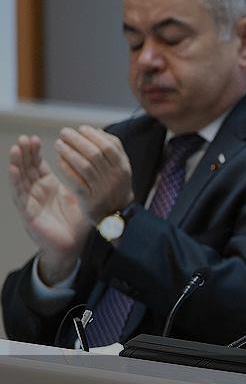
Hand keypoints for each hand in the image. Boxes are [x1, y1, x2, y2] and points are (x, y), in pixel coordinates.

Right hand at [8, 135, 89, 283]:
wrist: (72, 246)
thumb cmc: (75, 222)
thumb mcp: (80, 196)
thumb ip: (81, 180)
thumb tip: (94, 162)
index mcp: (48, 186)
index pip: (38, 165)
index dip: (35, 152)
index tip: (35, 138)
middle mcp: (37, 191)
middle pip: (27, 168)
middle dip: (25, 153)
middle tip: (25, 138)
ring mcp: (30, 201)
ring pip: (21, 179)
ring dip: (17, 163)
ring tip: (16, 148)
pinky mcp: (28, 212)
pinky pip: (20, 195)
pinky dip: (16, 181)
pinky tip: (13, 169)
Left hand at [54, 126, 133, 223]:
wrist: (116, 213)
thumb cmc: (115, 184)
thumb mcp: (121, 166)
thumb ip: (112, 148)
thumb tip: (94, 130)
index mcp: (122, 166)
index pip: (109, 146)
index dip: (93, 135)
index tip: (80, 128)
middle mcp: (114, 177)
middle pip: (95, 154)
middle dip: (77, 140)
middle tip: (64, 132)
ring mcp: (102, 188)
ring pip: (84, 166)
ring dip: (69, 152)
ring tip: (58, 143)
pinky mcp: (89, 199)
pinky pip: (76, 181)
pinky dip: (67, 168)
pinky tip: (59, 159)